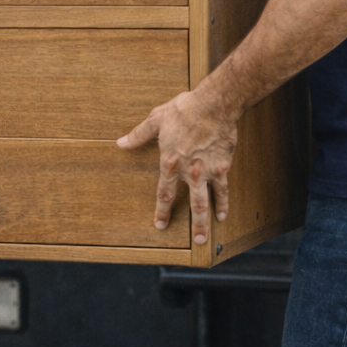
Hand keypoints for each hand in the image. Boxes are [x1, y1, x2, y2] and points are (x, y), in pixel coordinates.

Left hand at [118, 89, 237, 244]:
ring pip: (206, 202)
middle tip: (195, 241)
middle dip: (192, 226)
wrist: (213, 105)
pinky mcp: (221, 166)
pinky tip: (223, 213)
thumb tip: (121, 143)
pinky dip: (224, 202)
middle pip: (190, 205)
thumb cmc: (184, 110)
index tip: (160, 224)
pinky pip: (224, 188)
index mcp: (170, 162)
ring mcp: (206, 171)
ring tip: (206, 237)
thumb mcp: (156, 120)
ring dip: (206, 221)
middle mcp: (188, 172)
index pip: (164, 193)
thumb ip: (139, 135)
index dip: (162, 210)